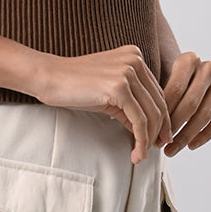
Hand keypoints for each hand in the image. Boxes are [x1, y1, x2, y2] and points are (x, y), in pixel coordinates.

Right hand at [36, 45, 172, 163]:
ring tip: (141, 155)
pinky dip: (140, 139)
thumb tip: (148, 131)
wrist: (49, 77)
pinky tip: (136, 153)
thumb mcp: (110, 92)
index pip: (157, 93)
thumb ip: (131, 105)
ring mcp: (128, 72)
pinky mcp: (119, 87)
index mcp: (135, 56)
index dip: (161, 118)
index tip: (157, 138)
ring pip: (151, 114)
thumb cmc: (75, 85)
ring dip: (149, 140)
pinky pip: (138, 120)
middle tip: (153, 149)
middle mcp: (135, 60)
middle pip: (158, 103)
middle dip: (158, 130)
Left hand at [162, 51, 210, 156]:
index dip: (163, 113)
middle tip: (159, 144)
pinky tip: (191, 145)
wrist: (197, 75)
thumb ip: (158, 98)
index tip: (152, 132)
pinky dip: (205, 135)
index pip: (175, 90)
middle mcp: (209, 67)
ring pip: (205, 114)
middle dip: (173, 127)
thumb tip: (144, 127)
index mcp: (189, 59)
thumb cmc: (174, 82)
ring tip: (171, 150)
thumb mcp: (164, 80)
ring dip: (186, 135)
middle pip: (190, 103)